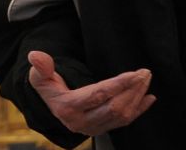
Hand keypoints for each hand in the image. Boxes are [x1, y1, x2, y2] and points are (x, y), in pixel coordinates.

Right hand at [27, 50, 155, 135]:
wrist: (51, 107)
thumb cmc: (48, 88)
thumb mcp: (40, 77)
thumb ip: (40, 67)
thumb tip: (36, 56)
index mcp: (68, 108)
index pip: (98, 95)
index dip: (118, 84)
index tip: (134, 73)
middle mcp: (82, 122)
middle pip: (114, 107)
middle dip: (132, 90)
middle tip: (144, 72)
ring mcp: (94, 128)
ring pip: (122, 115)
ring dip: (137, 97)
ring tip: (145, 79)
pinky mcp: (102, 129)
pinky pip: (124, 122)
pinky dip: (139, 110)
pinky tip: (149, 98)